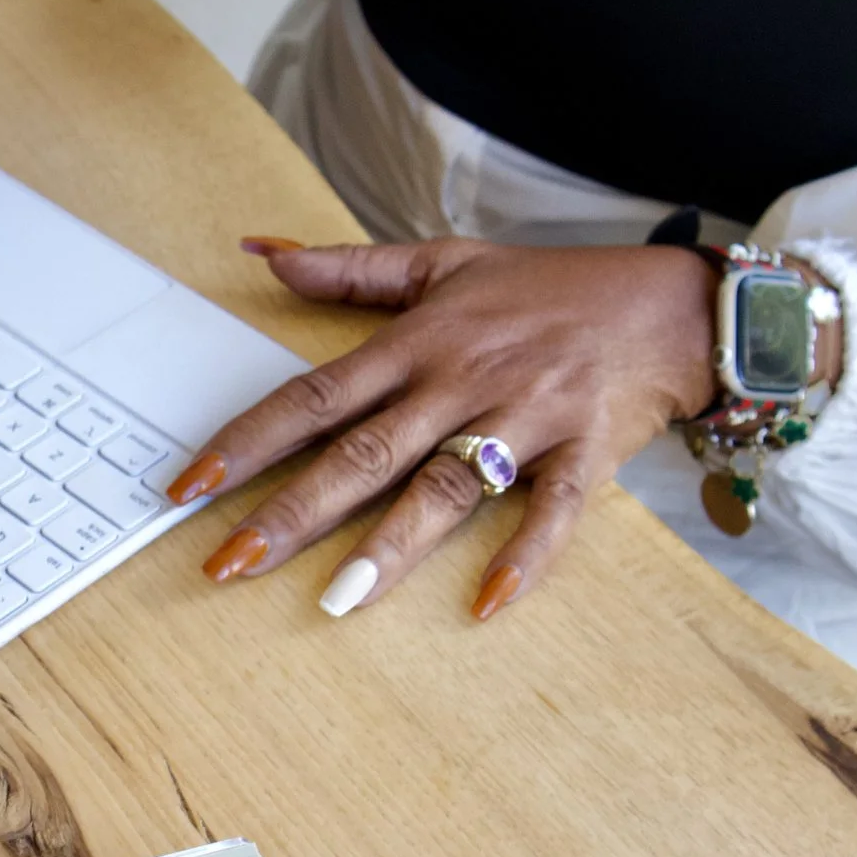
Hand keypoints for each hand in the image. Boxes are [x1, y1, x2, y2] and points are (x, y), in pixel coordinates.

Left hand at [164, 236, 722, 619]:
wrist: (668, 303)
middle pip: (362, 454)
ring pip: (445, 488)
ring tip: (335, 601)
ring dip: (389, 547)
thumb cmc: (548, 288)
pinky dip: (523, 557)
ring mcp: (524, 419)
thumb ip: (350, 267)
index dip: (246, 442)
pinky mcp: (584, 454)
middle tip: (229, 563)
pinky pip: (552, 513)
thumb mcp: (444, 262)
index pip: (313, 398)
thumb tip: (266, 253)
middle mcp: (460, 382)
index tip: (189, 486)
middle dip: (292, 512)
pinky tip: (486, 604)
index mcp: (418, 342)